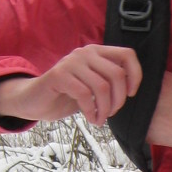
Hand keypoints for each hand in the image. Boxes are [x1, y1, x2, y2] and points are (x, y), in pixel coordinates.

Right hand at [0, 45, 141, 126]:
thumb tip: (132, 88)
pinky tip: (91, 118)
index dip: (135, 75)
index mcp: (97, 52)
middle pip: (117, 74)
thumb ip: (110, 81)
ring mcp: (71, 62)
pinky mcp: (59, 75)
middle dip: (119, 100)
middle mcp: (85, 53)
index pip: (127, 55)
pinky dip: (92, 111)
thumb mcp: (93, 86)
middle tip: (111, 113)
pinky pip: (85, 95)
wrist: (36, 100)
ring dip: (105, 109)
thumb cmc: (68, 95)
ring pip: (102, 87)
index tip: (130, 94)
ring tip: (100, 119)